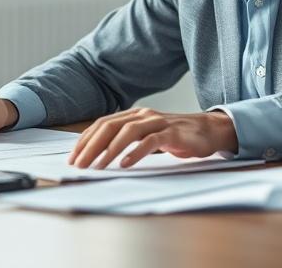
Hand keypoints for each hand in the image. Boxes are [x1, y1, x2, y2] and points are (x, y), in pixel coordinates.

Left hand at [67, 107, 237, 169]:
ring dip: (109, 150)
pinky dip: (136, 152)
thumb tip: (98, 155)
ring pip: (127, 132)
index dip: (86, 140)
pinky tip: (125, 164)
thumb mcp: (147, 136)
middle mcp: (143, 115)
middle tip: (79, 164)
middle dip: (91, 146)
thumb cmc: (175, 136)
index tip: (73, 157)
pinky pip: (151, 141)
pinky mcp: (172, 133)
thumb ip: (127, 140)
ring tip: (97, 166)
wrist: (208, 131)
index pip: (102, 124)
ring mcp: (158, 122)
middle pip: (110, 127)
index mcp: (133, 114)